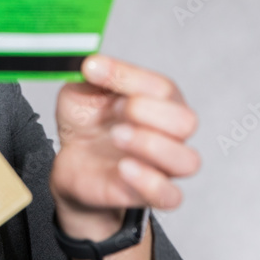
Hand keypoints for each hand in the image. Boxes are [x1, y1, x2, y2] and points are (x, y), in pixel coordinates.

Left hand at [50, 55, 200, 240]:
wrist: (73, 162)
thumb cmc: (87, 123)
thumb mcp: (80, 91)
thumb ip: (89, 78)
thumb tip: (92, 64)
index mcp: (158, 101)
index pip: (162, 86)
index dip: (128, 76)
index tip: (93, 69)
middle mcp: (168, 133)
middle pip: (185, 121)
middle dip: (147, 111)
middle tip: (114, 110)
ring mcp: (162, 166)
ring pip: (187, 160)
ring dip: (151, 145)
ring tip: (117, 136)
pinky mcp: (149, 194)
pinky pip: (169, 196)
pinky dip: (149, 181)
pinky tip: (123, 168)